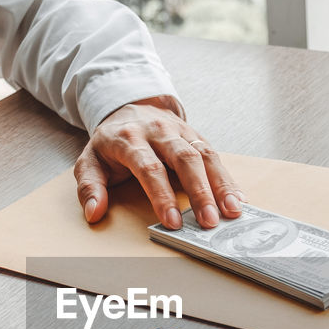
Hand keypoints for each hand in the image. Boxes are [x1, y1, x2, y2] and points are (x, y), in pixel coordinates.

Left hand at [74, 96, 243, 229]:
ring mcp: (180, 131)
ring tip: (233, 211)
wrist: (129, 107)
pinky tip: (239, 198)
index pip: (149, 168)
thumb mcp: (89, 161)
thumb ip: (90, 188)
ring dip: (221, 185)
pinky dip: (228, 178)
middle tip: (209, 221)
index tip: (172, 222)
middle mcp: (159, 132)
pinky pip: (215, 155)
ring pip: (204, 155)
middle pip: (184, 159)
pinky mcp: (196, 135)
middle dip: (199, 192)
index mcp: (130, 139)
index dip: (162, 196)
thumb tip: (95, 213)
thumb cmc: (111, 143)